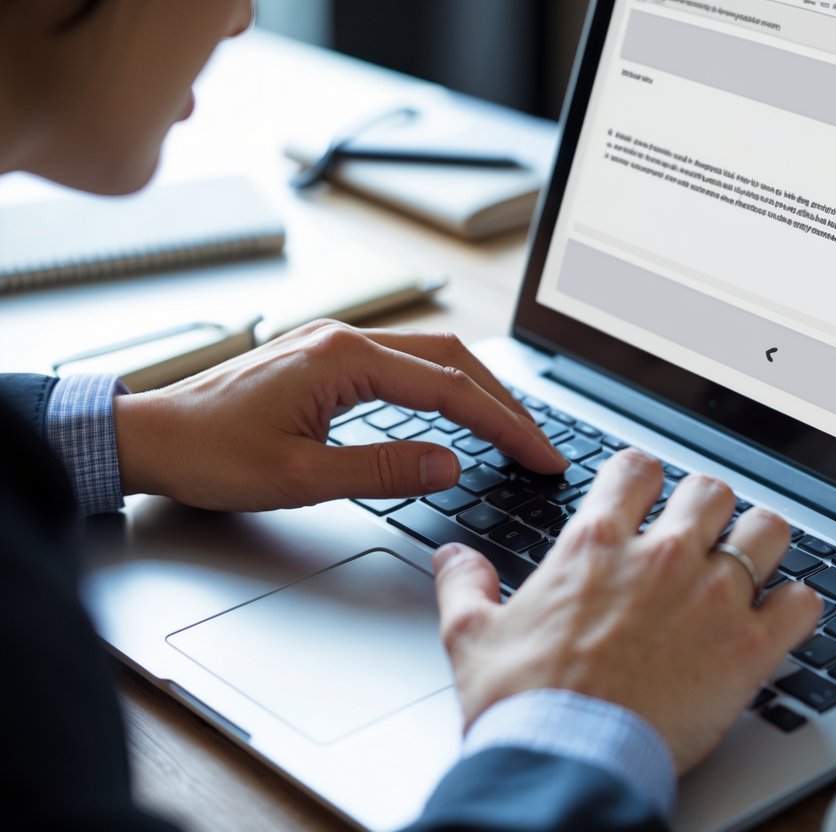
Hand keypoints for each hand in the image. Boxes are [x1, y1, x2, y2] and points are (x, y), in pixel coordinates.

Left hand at [112, 320, 567, 510]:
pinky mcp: (326, 360)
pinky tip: (457, 411)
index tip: (541, 455)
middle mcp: (345, 339)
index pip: (451, 388)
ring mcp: (336, 345)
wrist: (150, 438)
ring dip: (478, 392)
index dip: (505, 425)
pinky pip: (405, 365)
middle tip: (540, 444)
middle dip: (505, 402)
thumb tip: (451, 464)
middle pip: (453, 359)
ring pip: (432, 357)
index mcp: (344, 359)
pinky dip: (444, 388)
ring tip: (513, 430)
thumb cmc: (209, 455)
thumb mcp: (300, 476)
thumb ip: (383, 469)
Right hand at [433, 449, 822, 773]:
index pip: (636, 468)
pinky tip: (781, 619)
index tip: (646, 495)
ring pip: (768, 529)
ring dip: (762, 542)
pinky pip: (803, 603)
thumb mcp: (471, 636)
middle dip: (709, 507)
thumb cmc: (523, 702)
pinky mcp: (750, 647)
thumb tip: (452, 559)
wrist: (567, 759)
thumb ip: (464, 586)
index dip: (644, 477)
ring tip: (752, 563)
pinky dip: (798, 607)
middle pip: (711, 490)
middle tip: (701, 535)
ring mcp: (712, 597)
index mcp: (597, 544)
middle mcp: (662, 556)